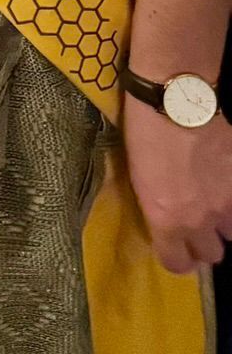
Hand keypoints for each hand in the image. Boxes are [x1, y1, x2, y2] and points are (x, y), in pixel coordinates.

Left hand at [124, 94, 231, 271]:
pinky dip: (231, 200)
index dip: (175, 258)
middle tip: (193, 221)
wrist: (178, 96)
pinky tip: (221, 181)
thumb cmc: (144, 127)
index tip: (173, 248)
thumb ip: (156, 205)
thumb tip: (166, 217)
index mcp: (167, 219)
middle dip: (202, 242)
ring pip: (231, 232)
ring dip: (221, 222)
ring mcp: (226, 202)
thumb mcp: (138, 173)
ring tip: (210, 201)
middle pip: (211, 254)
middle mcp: (200, 219)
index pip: (177, 263)